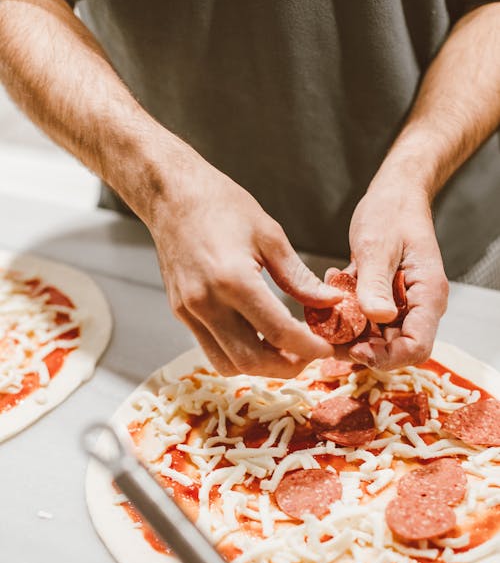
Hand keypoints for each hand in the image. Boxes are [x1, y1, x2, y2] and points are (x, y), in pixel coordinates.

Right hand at [150, 161, 341, 376]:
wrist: (172, 196)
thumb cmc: (221, 206)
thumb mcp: (270, 235)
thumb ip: (299, 277)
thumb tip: (330, 302)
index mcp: (234, 280)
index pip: (279, 332)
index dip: (309, 347)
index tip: (327, 349)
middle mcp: (207, 303)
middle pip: (252, 360)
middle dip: (287, 366)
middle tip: (308, 354)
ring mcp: (190, 312)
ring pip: (228, 364)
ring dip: (260, 367)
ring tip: (284, 350)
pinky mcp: (181, 313)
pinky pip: (211, 350)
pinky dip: (238, 355)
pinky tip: (257, 338)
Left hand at [346, 182, 448, 369]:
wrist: (394, 194)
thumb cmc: (391, 213)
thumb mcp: (378, 247)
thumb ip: (376, 284)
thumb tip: (378, 318)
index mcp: (427, 295)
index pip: (416, 347)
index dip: (386, 356)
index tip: (355, 349)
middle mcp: (417, 306)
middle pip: (395, 348)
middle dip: (361, 348)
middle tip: (329, 335)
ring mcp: (401, 304)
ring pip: (377, 337)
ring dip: (349, 330)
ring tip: (327, 309)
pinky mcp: (385, 299)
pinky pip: (366, 320)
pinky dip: (347, 313)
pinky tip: (334, 287)